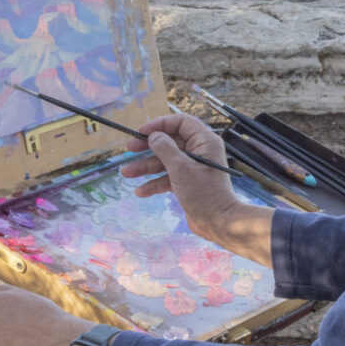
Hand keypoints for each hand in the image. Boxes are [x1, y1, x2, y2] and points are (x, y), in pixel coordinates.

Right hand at [119, 112, 243, 239]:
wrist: (218, 222)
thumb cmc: (203, 192)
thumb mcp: (180, 167)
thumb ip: (165, 148)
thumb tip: (154, 136)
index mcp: (204, 141)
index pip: (181, 122)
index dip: (160, 124)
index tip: (142, 132)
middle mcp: (199, 151)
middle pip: (170, 142)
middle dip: (148, 146)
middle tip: (129, 149)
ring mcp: (193, 167)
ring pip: (165, 161)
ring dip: (146, 167)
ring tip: (126, 173)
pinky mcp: (187, 183)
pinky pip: (168, 177)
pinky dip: (155, 183)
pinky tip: (140, 192)